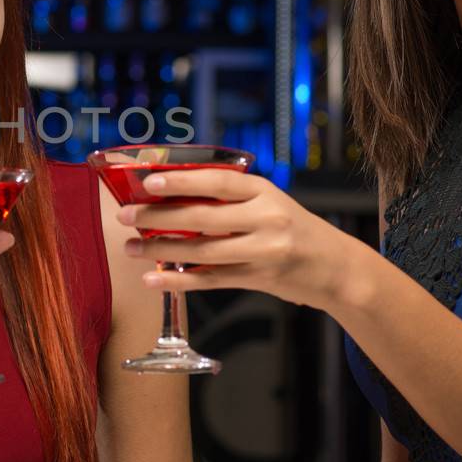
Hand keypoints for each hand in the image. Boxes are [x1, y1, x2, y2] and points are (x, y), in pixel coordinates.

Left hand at [116, 168, 369, 310]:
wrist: (336, 267)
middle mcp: (266, 219)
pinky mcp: (258, 278)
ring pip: (203, 252)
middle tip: (126, 216)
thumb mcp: (268, 202)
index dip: (182, 181)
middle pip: (203, 218)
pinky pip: (211, 280)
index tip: (148, 181)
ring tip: (131, 248)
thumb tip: (169, 193)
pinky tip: (153, 279)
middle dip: (159, 217)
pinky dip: (179, 280)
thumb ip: (229, 198)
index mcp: (265, 192)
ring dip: (161, 250)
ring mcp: (264, 252)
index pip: (218, 182)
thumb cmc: (292, 227)